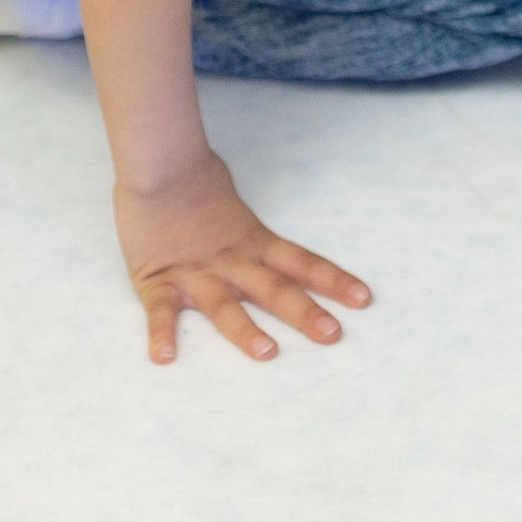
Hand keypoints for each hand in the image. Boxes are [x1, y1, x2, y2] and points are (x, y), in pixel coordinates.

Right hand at [112, 148, 371, 363]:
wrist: (159, 164)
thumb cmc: (195, 179)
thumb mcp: (234, 207)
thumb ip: (247, 234)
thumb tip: (259, 247)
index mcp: (254, 242)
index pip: (302, 263)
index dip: (334, 281)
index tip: (364, 299)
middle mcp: (232, 261)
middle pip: (274, 289)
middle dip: (305, 313)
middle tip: (333, 334)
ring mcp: (195, 273)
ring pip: (224, 306)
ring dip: (246, 331)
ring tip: (267, 353)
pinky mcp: (158, 280)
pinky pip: (160, 312)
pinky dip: (161, 334)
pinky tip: (165, 357)